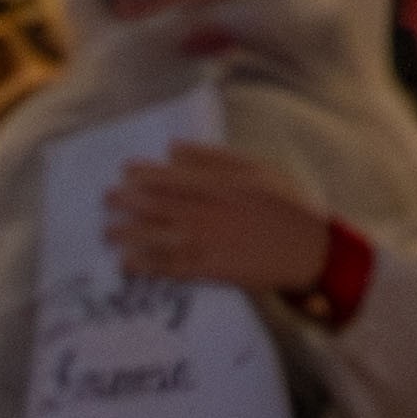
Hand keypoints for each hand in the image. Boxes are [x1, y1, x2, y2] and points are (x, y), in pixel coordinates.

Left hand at [102, 144, 337, 299]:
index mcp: (220, 185)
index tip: (124, 172)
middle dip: (128, 201)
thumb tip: (173, 148)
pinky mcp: (212, 269)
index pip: (171, 177)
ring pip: (159, 235)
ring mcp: (209, 241)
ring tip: (107, 233)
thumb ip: (214, 158)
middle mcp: (209, 212)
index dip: (143, 175)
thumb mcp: (257, 170)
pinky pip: (172, 267)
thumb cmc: (287, 205)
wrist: (311, 249)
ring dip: (129, 233)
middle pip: (158, 205)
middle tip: (105, 200)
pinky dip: (147, 266)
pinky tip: (127, 264)